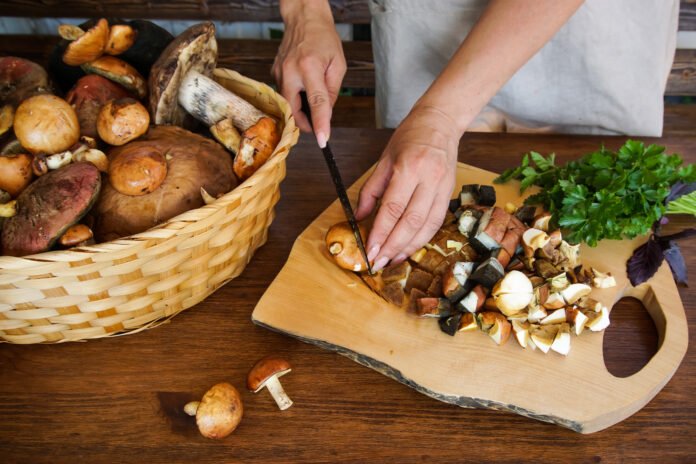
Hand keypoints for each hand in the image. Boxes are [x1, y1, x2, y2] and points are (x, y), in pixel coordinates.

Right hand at [274, 0, 345, 146]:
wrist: (304, 18)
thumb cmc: (324, 39)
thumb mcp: (338, 65)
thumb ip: (332, 92)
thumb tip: (326, 114)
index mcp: (309, 67)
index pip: (317, 103)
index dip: (320, 124)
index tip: (323, 141)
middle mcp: (290, 70)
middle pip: (295, 109)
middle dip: (305, 122)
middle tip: (317, 125)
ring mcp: (279, 72)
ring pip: (288, 103)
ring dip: (301, 108)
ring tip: (312, 96)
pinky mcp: (274, 73)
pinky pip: (285, 93)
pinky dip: (295, 96)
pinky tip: (303, 86)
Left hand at [355, 106, 460, 271]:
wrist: (441, 122)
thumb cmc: (409, 137)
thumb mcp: (383, 159)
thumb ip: (371, 190)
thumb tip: (358, 218)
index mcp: (409, 167)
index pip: (393, 208)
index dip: (381, 233)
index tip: (370, 250)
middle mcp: (429, 179)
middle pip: (410, 222)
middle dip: (393, 246)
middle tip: (378, 262)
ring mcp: (443, 187)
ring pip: (426, 226)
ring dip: (408, 248)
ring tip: (392, 260)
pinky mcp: (450, 193)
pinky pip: (436, 222)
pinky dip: (422, 238)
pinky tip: (409, 248)